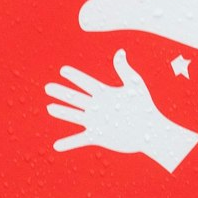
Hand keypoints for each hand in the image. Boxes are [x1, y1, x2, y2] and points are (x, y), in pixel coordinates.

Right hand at [46, 50, 197, 171]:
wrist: (150, 131)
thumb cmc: (145, 107)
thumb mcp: (134, 85)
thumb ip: (124, 69)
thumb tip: (120, 51)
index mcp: (105, 94)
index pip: (86, 83)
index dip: (74, 77)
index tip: (63, 70)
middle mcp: (98, 107)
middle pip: (75, 98)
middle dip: (61, 92)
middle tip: (47, 87)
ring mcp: (96, 122)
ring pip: (74, 116)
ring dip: (62, 112)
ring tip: (49, 108)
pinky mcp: (98, 136)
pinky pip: (79, 139)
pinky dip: (68, 143)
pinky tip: (56, 146)